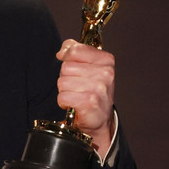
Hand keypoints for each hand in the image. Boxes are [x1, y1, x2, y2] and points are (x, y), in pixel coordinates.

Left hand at [56, 39, 114, 155]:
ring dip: (64, 91)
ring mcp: (99, 88)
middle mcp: (106, 73)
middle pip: (66, 67)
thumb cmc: (91, 90)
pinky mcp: (90, 103)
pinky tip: (74, 105)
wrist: (99, 118)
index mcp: (106, 60)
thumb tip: (62, 52)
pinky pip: (62, 97)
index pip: (74, 50)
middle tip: (77, 87)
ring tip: (76, 96)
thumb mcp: (86, 65)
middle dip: (66, 78)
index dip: (68, 59)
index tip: (74, 69)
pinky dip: (64, 102)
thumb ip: (73, 50)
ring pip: (62, 82)